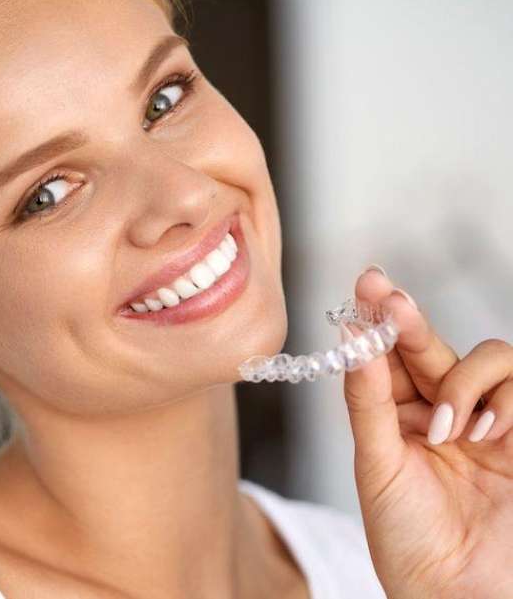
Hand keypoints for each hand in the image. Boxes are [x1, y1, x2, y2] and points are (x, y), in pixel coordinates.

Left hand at [341, 267, 512, 598]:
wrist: (455, 592)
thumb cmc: (409, 541)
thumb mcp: (377, 466)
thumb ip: (369, 402)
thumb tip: (352, 337)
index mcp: (398, 418)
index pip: (390, 355)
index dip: (381, 318)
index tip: (367, 284)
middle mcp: (442, 414)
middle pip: (434, 347)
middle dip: (412, 321)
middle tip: (390, 298)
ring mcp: (488, 424)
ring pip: (490, 359)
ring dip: (463, 380)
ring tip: (450, 429)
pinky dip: (502, 399)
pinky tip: (482, 434)